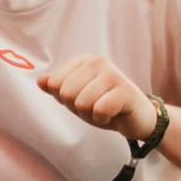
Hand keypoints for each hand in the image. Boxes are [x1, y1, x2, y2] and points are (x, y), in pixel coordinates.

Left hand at [35, 55, 166, 146]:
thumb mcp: (77, 97)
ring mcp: (113, 74)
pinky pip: (99, 110)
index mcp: (84, 61)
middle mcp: (98, 62)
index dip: (65, 99)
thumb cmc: (106, 105)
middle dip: (78, 108)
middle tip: (96, 107)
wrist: (138, 118)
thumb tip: (41, 81)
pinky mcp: (126, 90)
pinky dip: (103, 119)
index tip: (84, 99)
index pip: (55, 84)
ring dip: (91, 115)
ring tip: (105, 110)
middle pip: (66, 94)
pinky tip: (114, 115)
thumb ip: (58, 88)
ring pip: (81, 103)